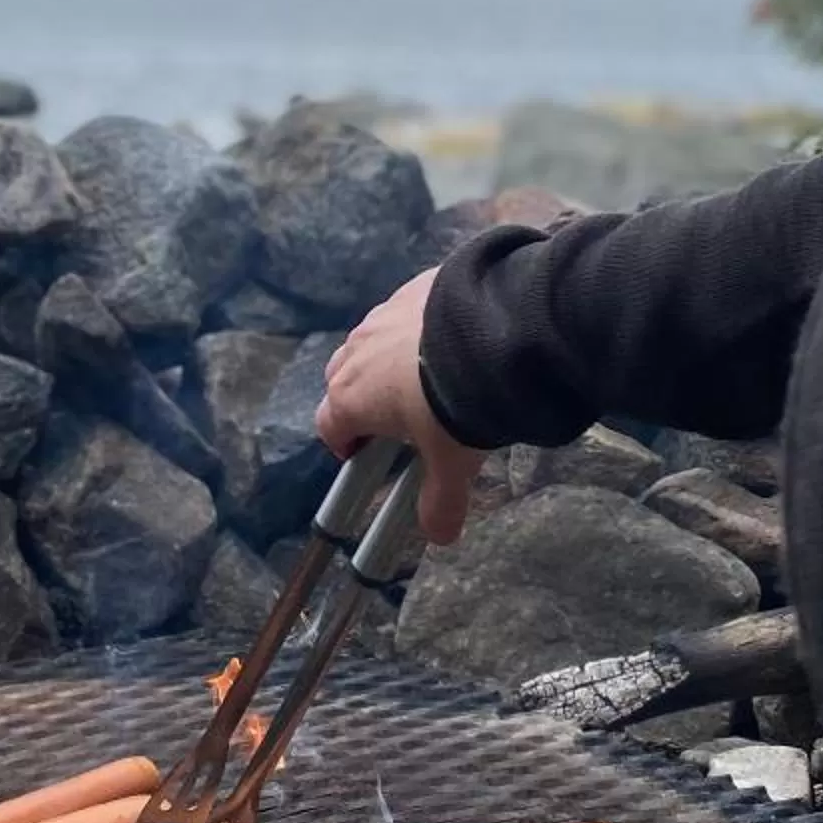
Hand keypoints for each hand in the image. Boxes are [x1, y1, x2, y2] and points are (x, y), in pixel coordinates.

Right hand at [314, 269, 488, 544]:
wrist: (494, 329)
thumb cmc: (458, 404)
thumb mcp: (452, 460)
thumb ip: (440, 500)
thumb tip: (440, 537)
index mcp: (352, 398)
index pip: (328, 425)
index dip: (344, 444)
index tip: (365, 454)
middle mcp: (356, 352)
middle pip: (341, 379)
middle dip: (360, 399)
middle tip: (397, 418)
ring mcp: (382, 314)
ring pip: (370, 342)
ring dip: (386, 361)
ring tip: (428, 376)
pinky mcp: (413, 286)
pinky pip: (404, 313)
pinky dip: (416, 328)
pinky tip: (449, 339)